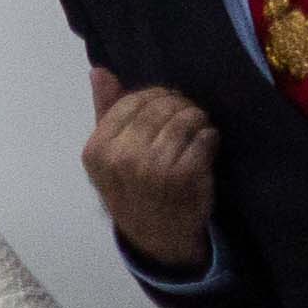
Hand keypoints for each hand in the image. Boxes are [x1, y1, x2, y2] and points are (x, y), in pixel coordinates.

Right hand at [83, 69, 218, 269]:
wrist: (156, 235)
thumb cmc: (132, 189)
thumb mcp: (108, 154)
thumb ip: (105, 111)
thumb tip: (98, 71)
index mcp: (97, 149)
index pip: (132, 100)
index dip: (156, 98)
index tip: (166, 107)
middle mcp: (122, 158)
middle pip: (161, 106)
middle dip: (180, 106)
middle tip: (187, 117)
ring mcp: (154, 168)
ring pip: (186, 119)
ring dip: (198, 120)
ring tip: (196, 130)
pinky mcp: (185, 176)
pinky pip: (205, 138)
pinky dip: (210, 138)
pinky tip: (205, 147)